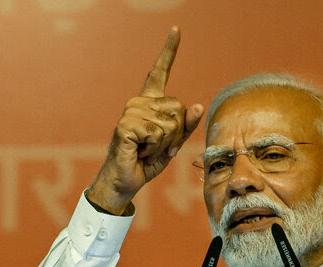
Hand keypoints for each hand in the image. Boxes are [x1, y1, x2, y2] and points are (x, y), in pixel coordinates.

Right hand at [87, 26, 203, 213]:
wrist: (125, 180)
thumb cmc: (147, 161)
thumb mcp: (173, 144)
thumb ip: (186, 126)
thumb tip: (197, 105)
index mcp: (150, 103)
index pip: (160, 72)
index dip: (169, 51)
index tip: (176, 29)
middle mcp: (139, 102)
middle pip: (179, 109)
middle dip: (176, 135)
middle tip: (157, 147)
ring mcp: (131, 112)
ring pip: (171, 123)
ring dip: (165, 144)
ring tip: (147, 150)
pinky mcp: (127, 125)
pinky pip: (158, 133)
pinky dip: (155, 149)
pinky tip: (141, 152)